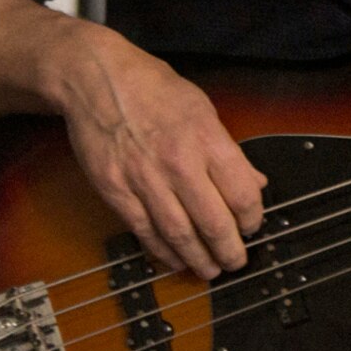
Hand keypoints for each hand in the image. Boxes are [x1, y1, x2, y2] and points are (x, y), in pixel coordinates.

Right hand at [51, 26, 267, 279]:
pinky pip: (144, 230)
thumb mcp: (204, 109)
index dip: (252, 217)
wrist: (97, 80)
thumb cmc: (155, 89)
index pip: (241, 192)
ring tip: (211, 270)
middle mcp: (178, 162)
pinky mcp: (115, 190)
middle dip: (229, 249)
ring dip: (198, 258)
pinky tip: (175, 260)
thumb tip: (254, 181)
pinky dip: (162, 251)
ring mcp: (144, 179)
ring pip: (178, 233)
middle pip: (213, 220)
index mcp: (206, 139)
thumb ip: (228, 149)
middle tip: (237, 261)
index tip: (253, 225)